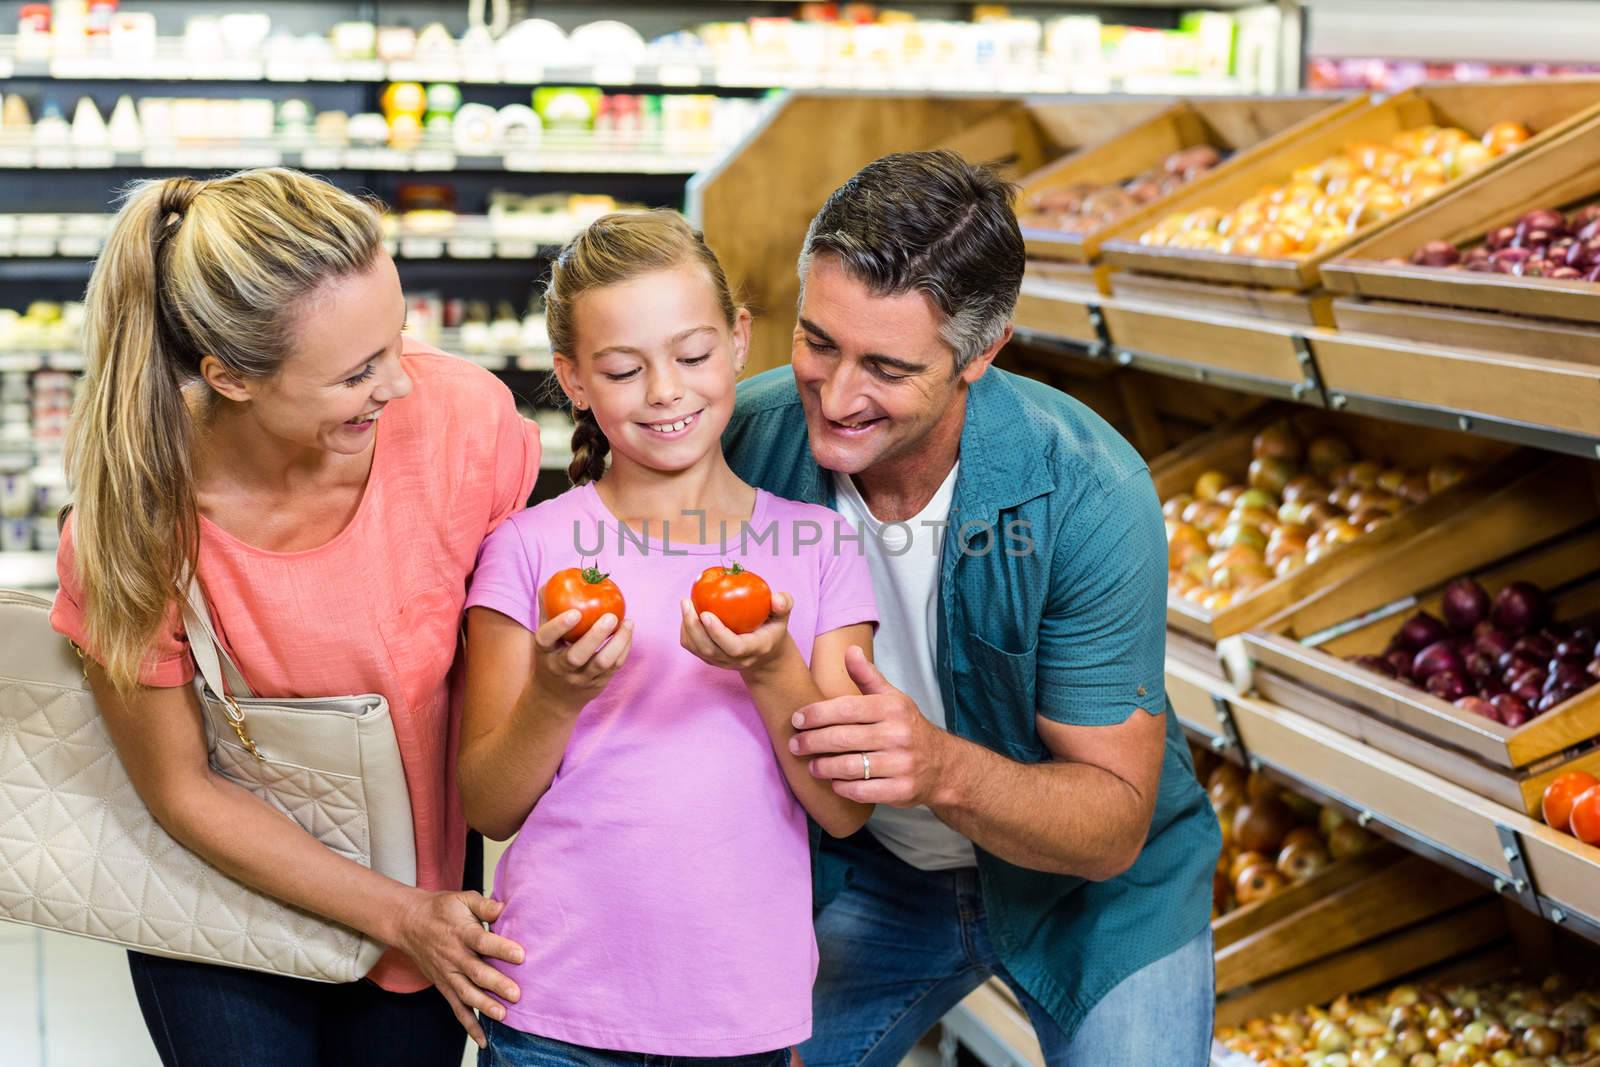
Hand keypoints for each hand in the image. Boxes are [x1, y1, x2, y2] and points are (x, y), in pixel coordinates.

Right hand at [392, 889, 524, 1047]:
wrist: (409, 923)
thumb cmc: (442, 909)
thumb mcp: (462, 898)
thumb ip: (484, 904)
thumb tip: (503, 908)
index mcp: (461, 932)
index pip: (482, 941)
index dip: (501, 948)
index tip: (521, 955)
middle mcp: (454, 956)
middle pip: (476, 972)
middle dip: (497, 984)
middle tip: (516, 993)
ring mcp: (448, 974)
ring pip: (466, 993)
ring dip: (484, 1005)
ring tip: (503, 1015)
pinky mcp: (444, 986)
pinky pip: (456, 1008)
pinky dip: (468, 1025)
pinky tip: (483, 1039)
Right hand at [532, 610, 632, 714]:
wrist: (553, 699)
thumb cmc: (550, 657)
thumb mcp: (543, 638)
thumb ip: (547, 611)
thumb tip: (551, 582)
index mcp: (545, 652)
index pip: (547, 638)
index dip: (559, 626)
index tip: (575, 613)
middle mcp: (561, 668)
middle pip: (577, 655)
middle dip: (595, 636)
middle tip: (610, 616)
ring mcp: (581, 679)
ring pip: (602, 663)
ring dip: (618, 641)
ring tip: (628, 622)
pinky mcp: (598, 684)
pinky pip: (615, 667)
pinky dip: (624, 648)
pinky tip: (628, 632)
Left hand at [679, 592, 793, 676]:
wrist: (765, 653)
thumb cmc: (772, 628)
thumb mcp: (783, 615)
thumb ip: (784, 604)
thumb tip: (776, 599)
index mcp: (755, 649)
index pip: (735, 648)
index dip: (718, 633)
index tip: (706, 613)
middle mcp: (737, 660)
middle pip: (710, 651)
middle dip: (694, 628)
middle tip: (688, 603)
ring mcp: (722, 662)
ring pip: (698, 650)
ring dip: (688, 628)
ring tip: (686, 604)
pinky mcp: (711, 659)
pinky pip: (693, 648)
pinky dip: (686, 631)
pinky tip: (687, 613)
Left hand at [790, 645, 947, 806]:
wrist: (943, 765)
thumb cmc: (908, 727)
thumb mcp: (893, 698)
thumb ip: (868, 676)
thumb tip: (850, 650)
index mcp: (892, 709)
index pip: (847, 708)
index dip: (817, 714)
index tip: (797, 719)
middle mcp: (898, 735)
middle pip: (843, 738)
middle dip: (812, 742)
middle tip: (795, 745)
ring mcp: (901, 764)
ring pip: (849, 767)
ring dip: (823, 767)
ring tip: (812, 765)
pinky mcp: (901, 790)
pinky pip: (861, 791)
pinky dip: (842, 787)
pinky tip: (834, 782)